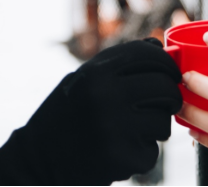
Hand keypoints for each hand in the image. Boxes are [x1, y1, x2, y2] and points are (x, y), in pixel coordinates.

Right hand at [0, 39, 182, 185]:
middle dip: (171, 96)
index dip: (166, 62)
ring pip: (162, 121)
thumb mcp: (81, 81)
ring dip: (156, 128)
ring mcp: (114, 127)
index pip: (148, 54)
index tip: (171, 74)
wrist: (36, 161)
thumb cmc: (62, 117)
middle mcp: (105, 95)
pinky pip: (151, 152)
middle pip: (163, 87)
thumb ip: (117, 64)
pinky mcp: (121, 158)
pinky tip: (119, 152)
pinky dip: (141, 154)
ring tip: (133, 131)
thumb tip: (157, 45)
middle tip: (166, 105)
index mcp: (95, 72)